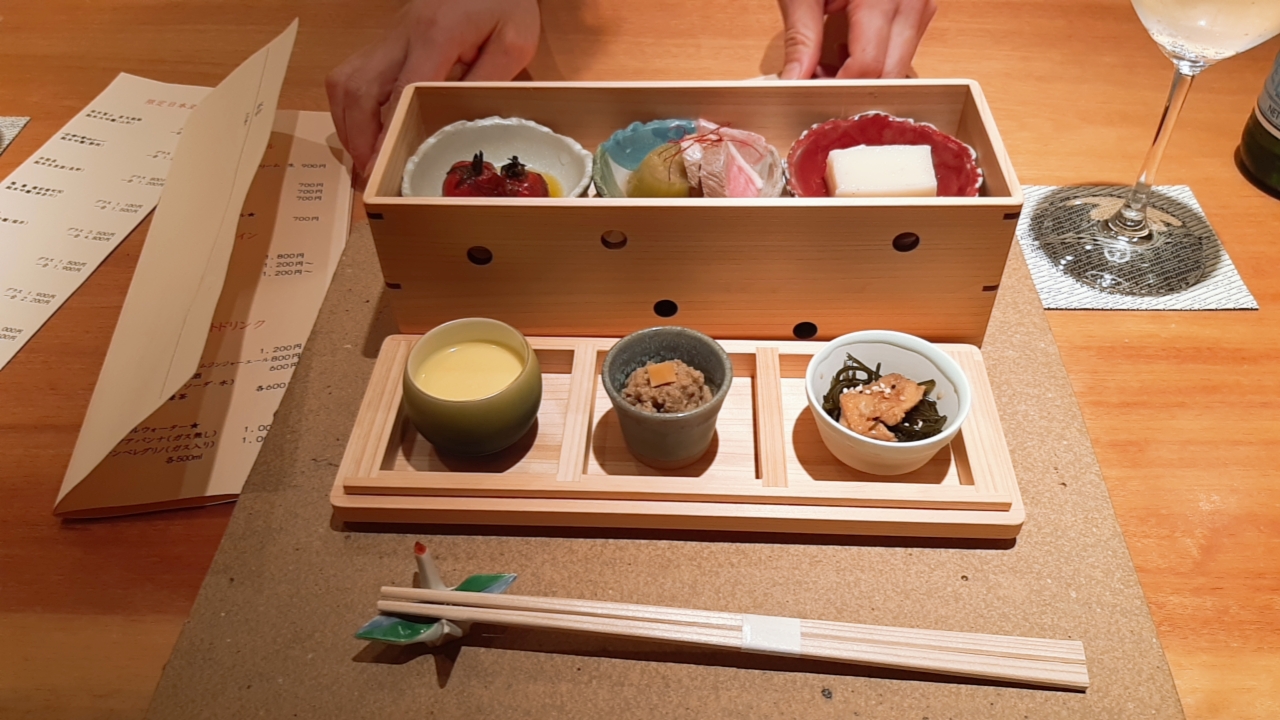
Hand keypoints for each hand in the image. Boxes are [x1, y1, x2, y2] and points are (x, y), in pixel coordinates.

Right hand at [326, 0, 541, 176]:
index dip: (385, 133)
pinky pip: (354, 73)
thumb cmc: (503, 2)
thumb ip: (488, 80)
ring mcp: (389, 36)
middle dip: (356, 134)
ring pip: (345, 79)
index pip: (399, 92)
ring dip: (348, 121)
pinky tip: (366, 129)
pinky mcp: (388, 40)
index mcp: (435, 35)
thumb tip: (462, 123)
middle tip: (369, 171)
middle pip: (357, 87)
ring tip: (364, 156)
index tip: (379, 166)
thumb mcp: (514, 40)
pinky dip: (352, 106)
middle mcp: (402, 35)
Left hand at [778, 0, 935, 79]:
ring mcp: (922, 5)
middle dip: (852, 86)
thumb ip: (801, 38)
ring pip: (900, 66)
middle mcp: (911, 2)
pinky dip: (877, 58)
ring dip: (865, 75)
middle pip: (890, 72)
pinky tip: (848, 45)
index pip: (867, 65)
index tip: (809, 89)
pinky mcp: (922, 7)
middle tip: (817, 80)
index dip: (837, 86)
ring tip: (829, 60)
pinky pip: (904, 49)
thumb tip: (794, 80)